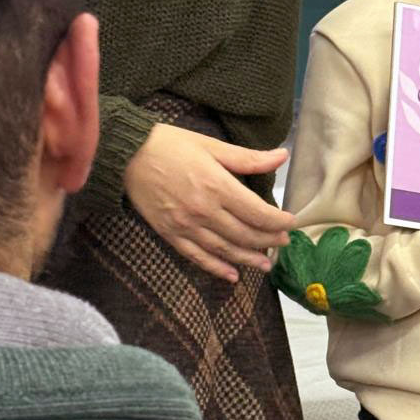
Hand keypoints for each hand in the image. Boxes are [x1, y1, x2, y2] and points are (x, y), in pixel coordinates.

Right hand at [124, 124, 295, 282]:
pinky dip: (216, 268)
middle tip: (283, 242)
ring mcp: (185, 226)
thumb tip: (282, 156)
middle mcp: (204, 211)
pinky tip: (232, 274)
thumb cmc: (172, 145)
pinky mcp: (170, 234)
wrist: (127, 155)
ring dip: (248, 258)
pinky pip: (196, 256)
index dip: (278, 221)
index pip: (257, 212)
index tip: (291, 223)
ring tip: (266, 264)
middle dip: (268, 240)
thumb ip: (249, 158)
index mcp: (218, 186)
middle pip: (244, 234)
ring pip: (224, 249)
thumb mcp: (213, 146)